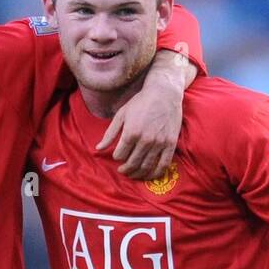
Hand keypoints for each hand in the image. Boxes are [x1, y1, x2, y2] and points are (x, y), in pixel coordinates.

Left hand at [96, 54, 190, 179]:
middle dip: (125, 169)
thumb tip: (98, 148)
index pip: (120, 155)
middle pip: (132, 163)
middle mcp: (145, 140)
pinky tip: (149, 175)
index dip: (117, 157)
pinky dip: (155, 174)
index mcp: (131, 132)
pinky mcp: (170, 144)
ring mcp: (159, 143)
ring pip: (146, 167)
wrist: (164, 93)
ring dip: (137, 174)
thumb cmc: (140, 102)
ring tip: (133, 174)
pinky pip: (163, 165)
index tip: (118, 155)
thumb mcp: (121, 115)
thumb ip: (109, 134)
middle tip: (123, 170)